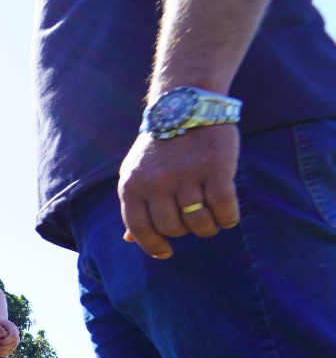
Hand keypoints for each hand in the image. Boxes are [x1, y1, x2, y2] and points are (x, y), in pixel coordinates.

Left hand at [0, 316, 19, 356]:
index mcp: (12, 327)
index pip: (13, 336)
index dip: (4, 340)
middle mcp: (16, 334)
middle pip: (13, 344)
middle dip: (1, 346)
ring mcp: (15, 340)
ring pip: (11, 349)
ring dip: (1, 351)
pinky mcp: (12, 345)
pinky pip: (9, 352)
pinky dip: (2, 354)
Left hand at [117, 125, 240, 258]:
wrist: (186, 105)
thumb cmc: (160, 146)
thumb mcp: (136, 173)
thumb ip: (135, 205)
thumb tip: (128, 240)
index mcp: (132, 186)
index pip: (139, 229)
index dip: (153, 245)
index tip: (166, 252)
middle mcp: (156, 183)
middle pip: (173, 228)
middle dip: (186, 232)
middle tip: (195, 223)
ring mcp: (186, 176)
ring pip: (198, 222)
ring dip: (208, 228)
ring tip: (212, 221)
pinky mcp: (216, 168)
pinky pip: (224, 207)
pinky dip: (228, 218)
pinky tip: (229, 216)